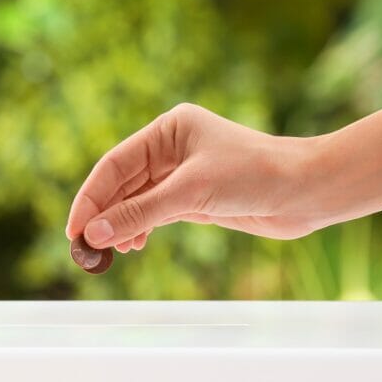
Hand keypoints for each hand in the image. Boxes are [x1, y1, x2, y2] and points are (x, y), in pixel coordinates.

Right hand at [65, 103, 320, 251]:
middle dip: (104, 215)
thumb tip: (96, 233)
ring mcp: (183, 174)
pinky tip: (132, 246)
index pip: (114, 164)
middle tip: (85, 247)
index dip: (91, 197)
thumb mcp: (191, 193)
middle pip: (122, 183)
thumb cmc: (255, 176)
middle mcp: (172, 148)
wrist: (306, 191)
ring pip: (137, 201)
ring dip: (121, 226)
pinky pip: (154, 213)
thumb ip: (141, 213)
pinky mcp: (195, 198)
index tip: (75, 228)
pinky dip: (141, 230)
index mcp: (168, 130)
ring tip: (110, 252)